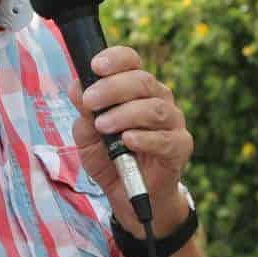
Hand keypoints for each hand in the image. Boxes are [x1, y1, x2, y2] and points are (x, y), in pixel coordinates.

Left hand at [73, 45, 195, 232]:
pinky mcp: (181, 147)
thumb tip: (77, 87)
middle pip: (142, 81)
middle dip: (112, 88)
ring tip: (103, 126)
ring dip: (125, 115)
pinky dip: (145, 139)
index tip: (95, 66)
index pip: (131, 62)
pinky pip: (166, 139)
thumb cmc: (110, 160)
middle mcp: (158, 99)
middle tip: (90, 101)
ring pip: (155, 108)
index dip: (115, 59)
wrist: (129, 196)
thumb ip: (84, 114)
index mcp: (136, 90)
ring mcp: (173, 122)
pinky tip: (127, 141)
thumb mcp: (87, 137)